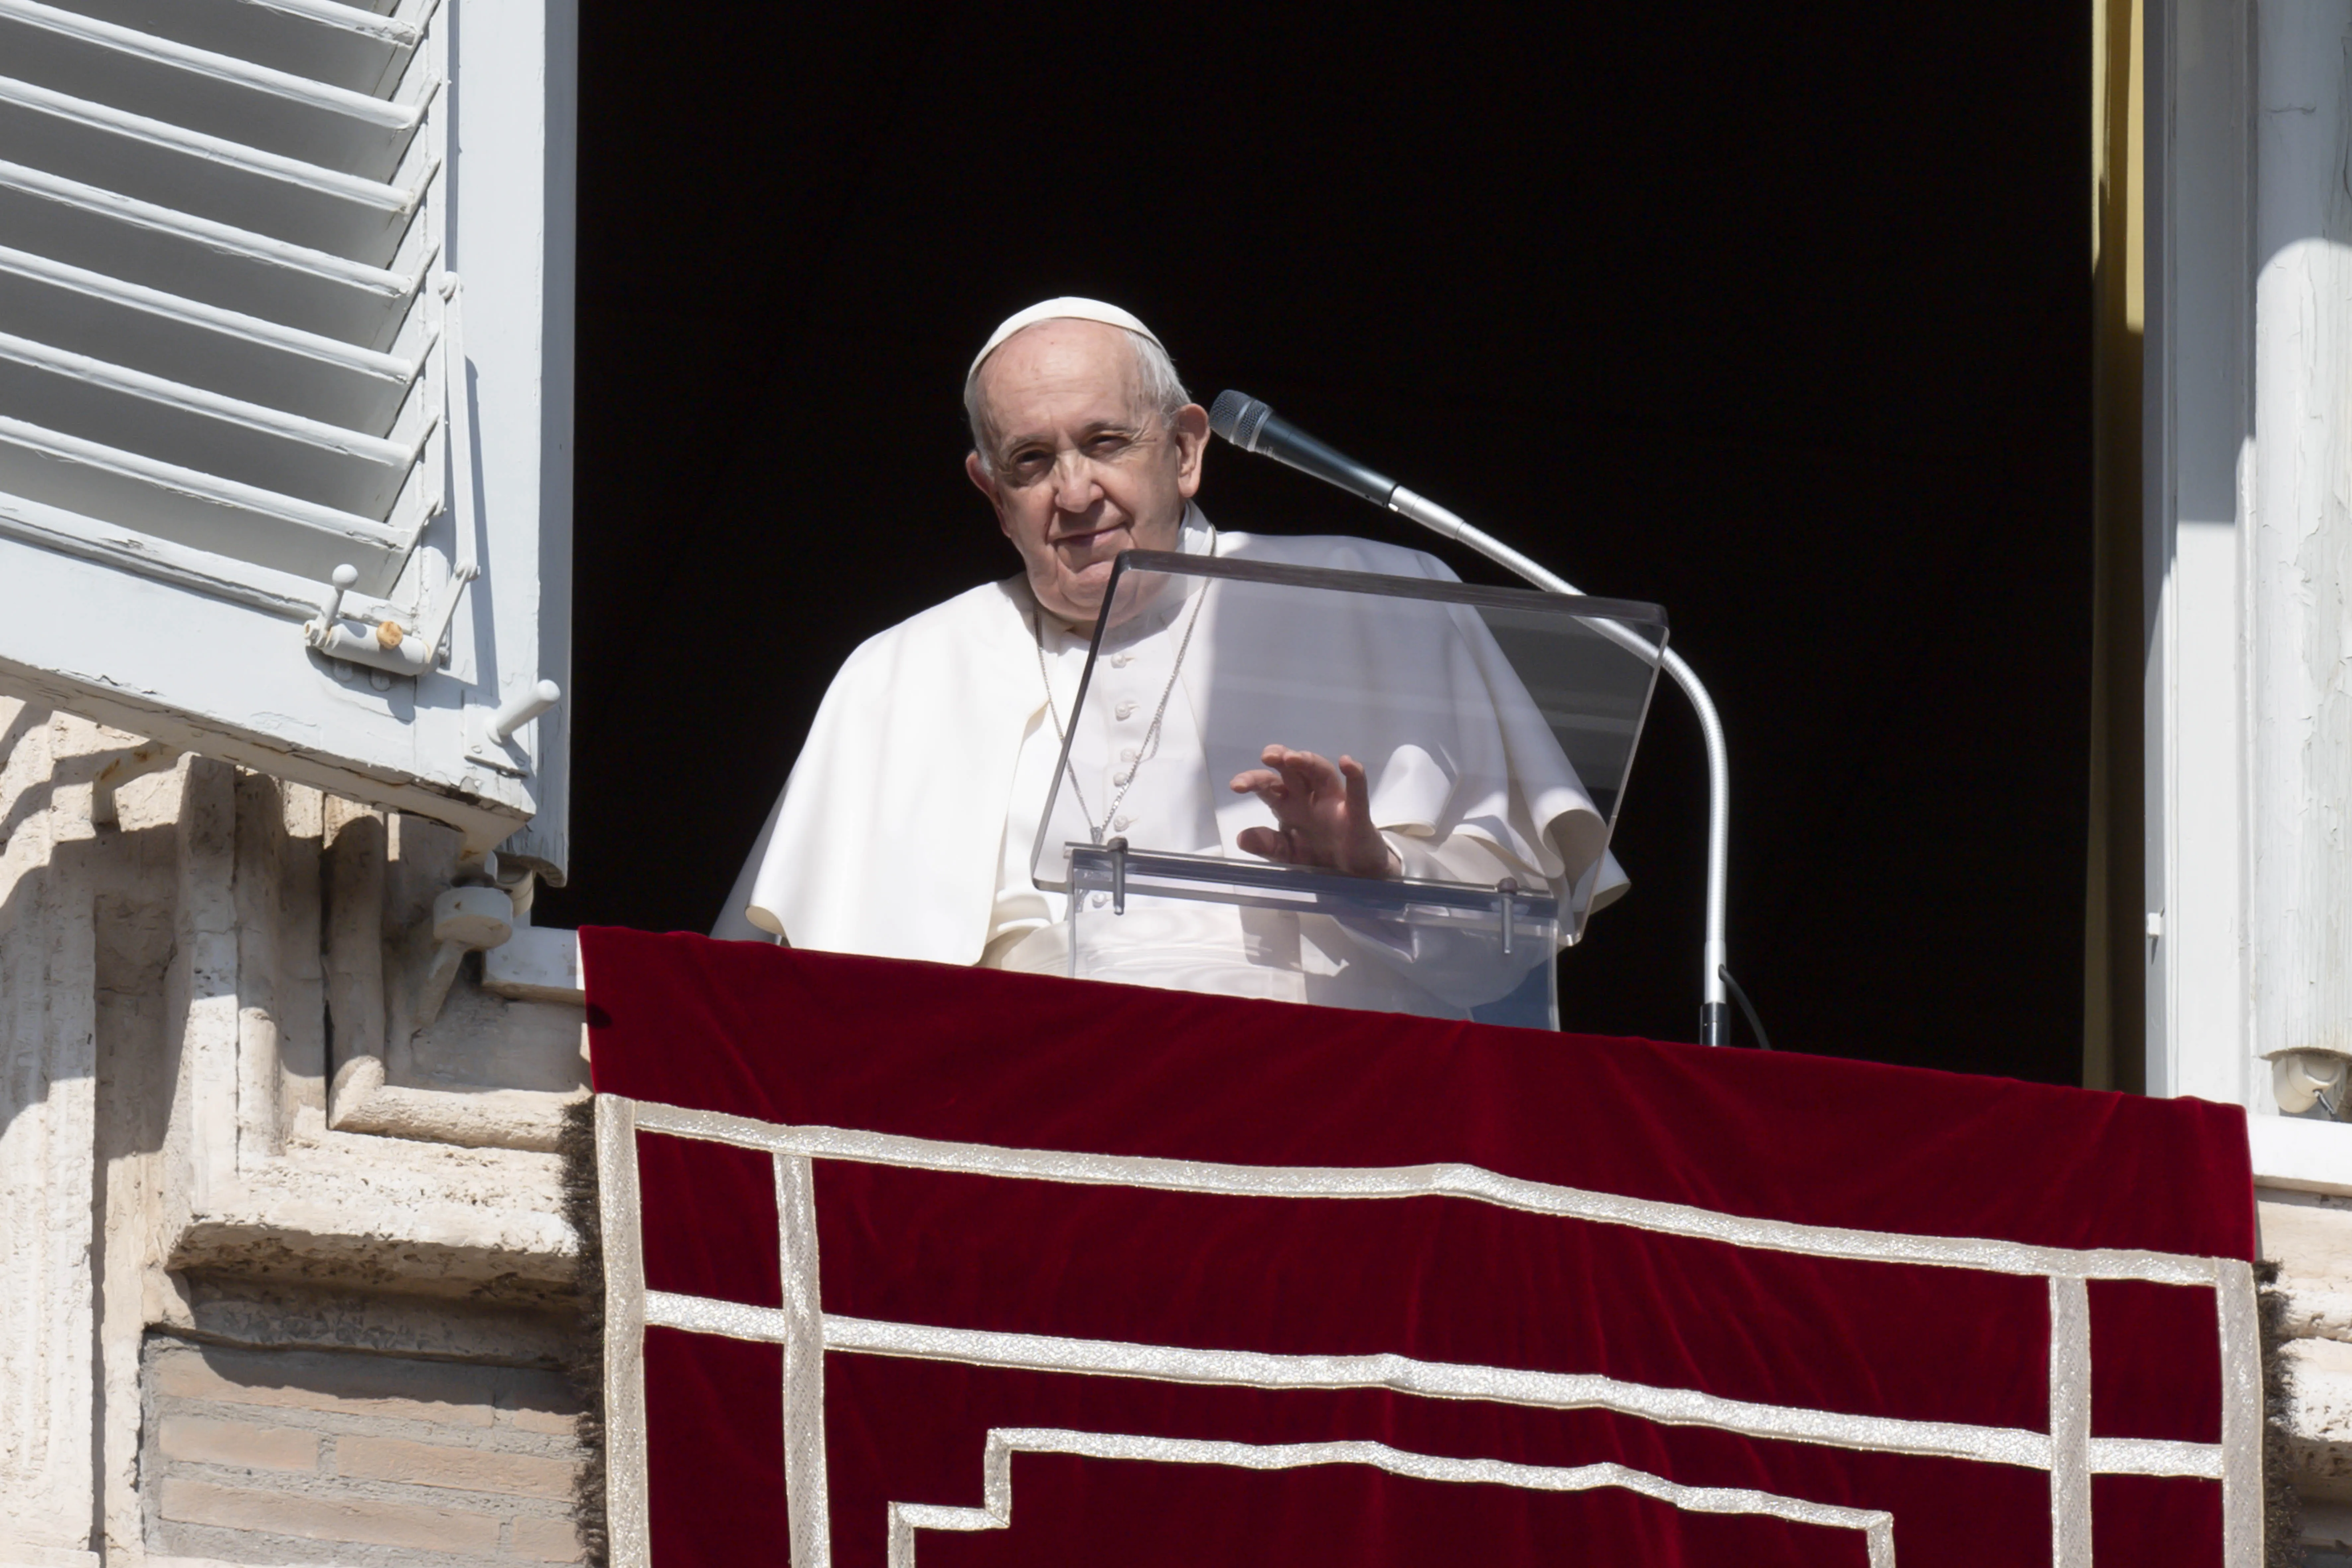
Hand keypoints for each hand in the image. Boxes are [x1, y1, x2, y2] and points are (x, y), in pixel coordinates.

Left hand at [1228, 745, 1399, 877]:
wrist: (1353, 874)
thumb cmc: (1318, 855)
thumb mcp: (1288, 854)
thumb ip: (1268, 845)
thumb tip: (1242, 838)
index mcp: (1289, 805)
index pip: (1269, 786)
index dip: (1254, 781)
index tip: (1236, 785)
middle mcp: (1310, 797)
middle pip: (1293, 772)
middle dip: (1280, 760)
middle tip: (1268, 756)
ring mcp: (1334, 802)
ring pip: (1321, 773)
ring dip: (1309, 762)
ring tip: (1294, 758)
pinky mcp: (1357, 814)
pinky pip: (1357, 793)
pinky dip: (1355, 777)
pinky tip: (1348, 762)